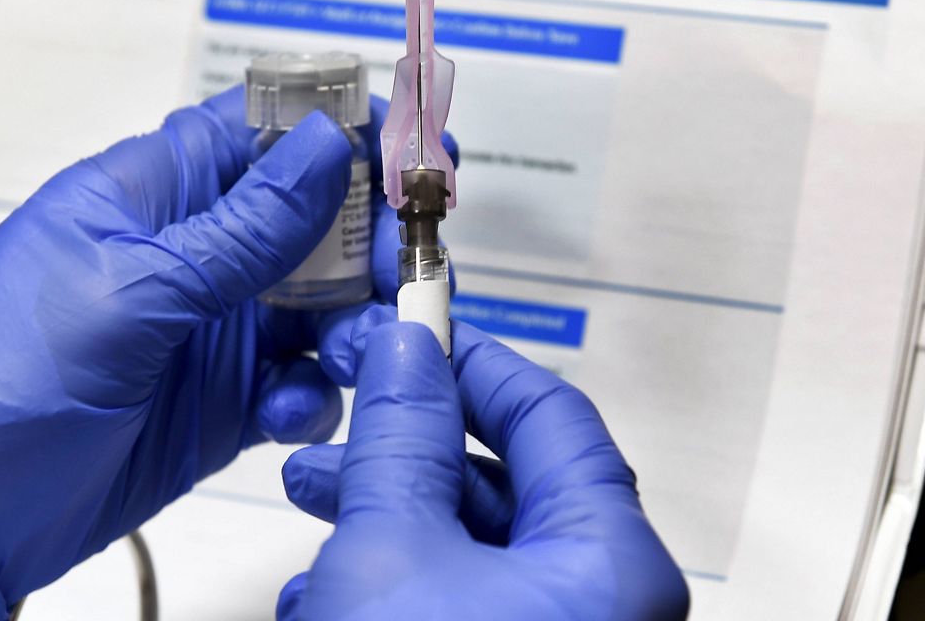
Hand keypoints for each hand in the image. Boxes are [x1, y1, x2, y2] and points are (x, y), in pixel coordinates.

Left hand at [0, 88, 451, 619]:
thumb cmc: (1, 368)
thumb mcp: (131, 286)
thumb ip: (242, 227)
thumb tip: (329, 143)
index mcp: (155, 193)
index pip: (263, 131)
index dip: (343, 130)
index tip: (415, 150)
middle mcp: (192, 253)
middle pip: (315, 221)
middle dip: (369, 243)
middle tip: (401, 272)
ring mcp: (210, 329)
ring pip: (322, 306)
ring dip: (354, 325)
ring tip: (350, 355)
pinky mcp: (223, 402)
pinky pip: (300, 384)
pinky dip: (313, 397)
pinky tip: (287, 415)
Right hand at [281, 309, 689, 619]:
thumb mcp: (389, 550)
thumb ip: (401, 440)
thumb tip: (407, 351)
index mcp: (612, 565)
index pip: (554, 416)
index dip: (474, 362)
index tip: (413, 331)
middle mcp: (603, 604)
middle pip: (509, 481)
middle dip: (408, 445)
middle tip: (348, 408)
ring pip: (473, 545)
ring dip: (385, 513)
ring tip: (311, 492)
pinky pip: (463, 599)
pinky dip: (398, 579)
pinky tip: (326, 585)